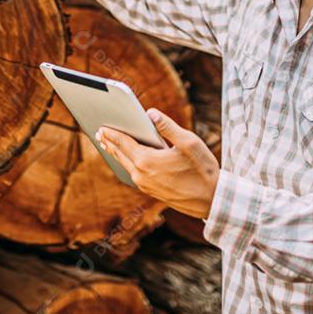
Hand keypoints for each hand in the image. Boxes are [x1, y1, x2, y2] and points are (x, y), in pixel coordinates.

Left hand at [96, 108, 219, 218]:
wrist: (212, 200)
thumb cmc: (203, 169)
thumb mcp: (188, 142)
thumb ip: (167, 126)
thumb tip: (150, 113)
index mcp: (147, 161)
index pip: (123, 143)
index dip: (112, 133)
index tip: (101, 126)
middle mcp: (142, 175)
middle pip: (121, 155)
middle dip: (110, 142)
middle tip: (100, 133)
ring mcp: (145, 186)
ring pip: (126, 166)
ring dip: (117, 153)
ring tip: (109, 145)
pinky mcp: (152, 192)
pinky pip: (134, 174)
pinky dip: (127, 163)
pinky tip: (128, 160)